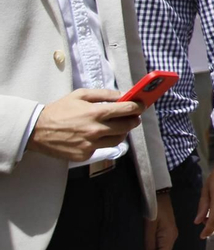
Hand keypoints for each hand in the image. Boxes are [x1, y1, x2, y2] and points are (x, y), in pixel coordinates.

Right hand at [26, 89, 146, 161]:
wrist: (36, 130)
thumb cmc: (59, 110)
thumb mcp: (80, 95)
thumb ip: (104, 94)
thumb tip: (124, 95)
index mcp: (95, 112)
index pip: (127, 110)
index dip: (138, 107)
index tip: (142, 105)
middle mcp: (95, 130)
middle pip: (127, 126)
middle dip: (133, 120)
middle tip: (134, 116)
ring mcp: (90, 144)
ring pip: (118, 139)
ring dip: (122, 132)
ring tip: (119, 125)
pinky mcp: (85, 155)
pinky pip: (103, 148)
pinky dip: (105, 141)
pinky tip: (100, 135)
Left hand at [144, 190, 177, 249]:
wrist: (157, 191)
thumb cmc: (154, 207)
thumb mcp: (149, 226)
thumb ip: (148, 243)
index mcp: (169, 237)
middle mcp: (170, 237)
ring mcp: (167, 233)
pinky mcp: (162, 229)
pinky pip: (155, 243)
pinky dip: (147, 246)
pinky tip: (138, 243)